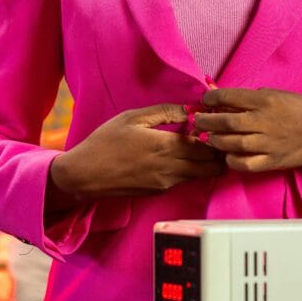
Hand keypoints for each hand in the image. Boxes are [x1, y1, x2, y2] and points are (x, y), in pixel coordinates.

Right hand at [49, 104, 224, 201]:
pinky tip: (177, 156)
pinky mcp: (159, 191)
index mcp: (165, 146)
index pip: (208, 146)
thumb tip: (190, 109)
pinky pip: (184, 180)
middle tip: (212, 137)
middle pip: (211, 165)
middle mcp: (170, 168)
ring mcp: (166, 183)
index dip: (215, 136)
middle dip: (217, 152)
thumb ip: (165, 112)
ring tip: (196, 144)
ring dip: (205, 162)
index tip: (210, 125)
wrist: (84, 175)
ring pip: (201, 175)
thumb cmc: (105, 142)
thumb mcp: (133, 117)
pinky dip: (190, 169)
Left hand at [193, 88, 301, 172]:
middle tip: (198, 120)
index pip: (229, 97)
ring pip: (232, 143)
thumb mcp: (275, 95)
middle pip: (226, 122)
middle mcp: (265, 121)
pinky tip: (228, 155)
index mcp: (265, 101)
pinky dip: (232, 160)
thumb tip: (222, 100)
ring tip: (209, 137)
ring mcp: (268, 143)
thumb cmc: (298, 109)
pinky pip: (245, 164)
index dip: (211, 99)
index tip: (205, 101)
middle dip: (206, 121)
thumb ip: (249, 98)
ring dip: (215, 140)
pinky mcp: (273, 161)